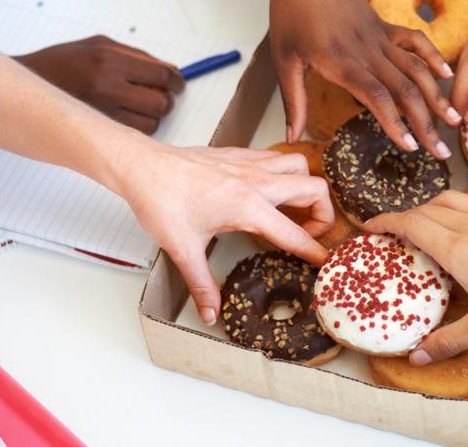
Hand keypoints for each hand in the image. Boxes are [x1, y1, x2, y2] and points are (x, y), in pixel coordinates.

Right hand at [15, 35, 184, 134]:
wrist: (26, 86)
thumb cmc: (62, 62)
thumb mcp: (99, 45)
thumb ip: (137, 55)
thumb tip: (169, 68)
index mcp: (109, 59)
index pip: (161, 74)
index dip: (176, 81)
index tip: (178, 84)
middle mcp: (107, 85)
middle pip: (160, 102)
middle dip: (166, 99)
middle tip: (160, 95)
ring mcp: (102, 110)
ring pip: (151, 122)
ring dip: (153, 115)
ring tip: (140, 106)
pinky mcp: (98, 127)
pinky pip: (135, 134)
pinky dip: (139, 127)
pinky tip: (128, 117)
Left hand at [116, 138, 335, 324]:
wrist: (141, 166)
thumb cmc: (160, 201)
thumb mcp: (183, 249)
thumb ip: (202, 284)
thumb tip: (210, 313)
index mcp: (248, 207)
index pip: (295, 234)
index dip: (315, 251)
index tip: (326, 262)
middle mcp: (257, 182)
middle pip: (315, 189)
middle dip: (323, 214)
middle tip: (307, 233)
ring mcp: (250, 164)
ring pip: (300, 166)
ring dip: (306, 186)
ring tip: (293, 209)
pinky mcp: (239, 154)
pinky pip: (277, 157)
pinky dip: (284, 172)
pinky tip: (268, 189)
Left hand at [267, 0, 460, 156]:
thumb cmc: (288, 13)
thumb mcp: (282, 60)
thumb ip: (293, 101)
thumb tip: (293, 138)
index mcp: (340, 60)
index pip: (377, 97)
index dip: (396, 123)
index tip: (410, 148)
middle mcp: (366, 49)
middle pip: (404, 89)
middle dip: (426, 122)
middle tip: (441, 152)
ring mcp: (379, 35)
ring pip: (416, 68)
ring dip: (437, 96)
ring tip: (455, 121)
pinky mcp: (385, 24)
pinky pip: (415, 40)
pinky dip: (434, 57)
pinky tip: (449, 77)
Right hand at [364, 190, 467, 364]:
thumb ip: (448, 340)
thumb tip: (418, 357)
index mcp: (458, 248)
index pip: (412, 224)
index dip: (386, 222)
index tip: (370, 227)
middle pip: (426, 209)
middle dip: (404, 217)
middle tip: (391, 234)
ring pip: (449, 200)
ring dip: (428, 208)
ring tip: (421, 227)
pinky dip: (453, 208)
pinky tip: (459, 228)